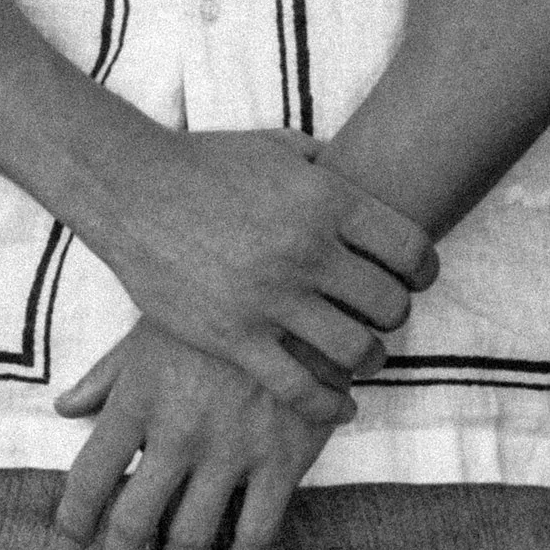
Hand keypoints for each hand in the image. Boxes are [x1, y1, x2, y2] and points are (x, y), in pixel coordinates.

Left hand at [52, 320, 333, 549]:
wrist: (294, 297)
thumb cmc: (211, 314)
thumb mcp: (149, 333)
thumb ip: (106, 376)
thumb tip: (65, 408)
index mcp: (138, 399)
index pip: (88, 477)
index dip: (75, 518)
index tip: (74, 536)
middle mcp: (178, 433)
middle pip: (134, 520)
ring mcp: (230, 451)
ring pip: (191, 537)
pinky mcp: (281, 462)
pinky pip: (257, 533)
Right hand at [90, 121, 436, 417]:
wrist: (127, 187)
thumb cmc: (201, 162)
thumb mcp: (272, 146)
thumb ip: (321, 162)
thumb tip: (351, 169)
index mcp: (324, 200)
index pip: (411, 250)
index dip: (422, 271)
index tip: (413, 280)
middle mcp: (306, 250)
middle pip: (391, 305)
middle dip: (392, 316)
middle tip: (378, 319)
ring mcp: (270, 297)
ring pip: (356, 352)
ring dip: (367, 361)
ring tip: (358, 359)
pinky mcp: (235, 336)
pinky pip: (300, 387)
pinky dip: (328, 404)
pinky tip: (337, 404)